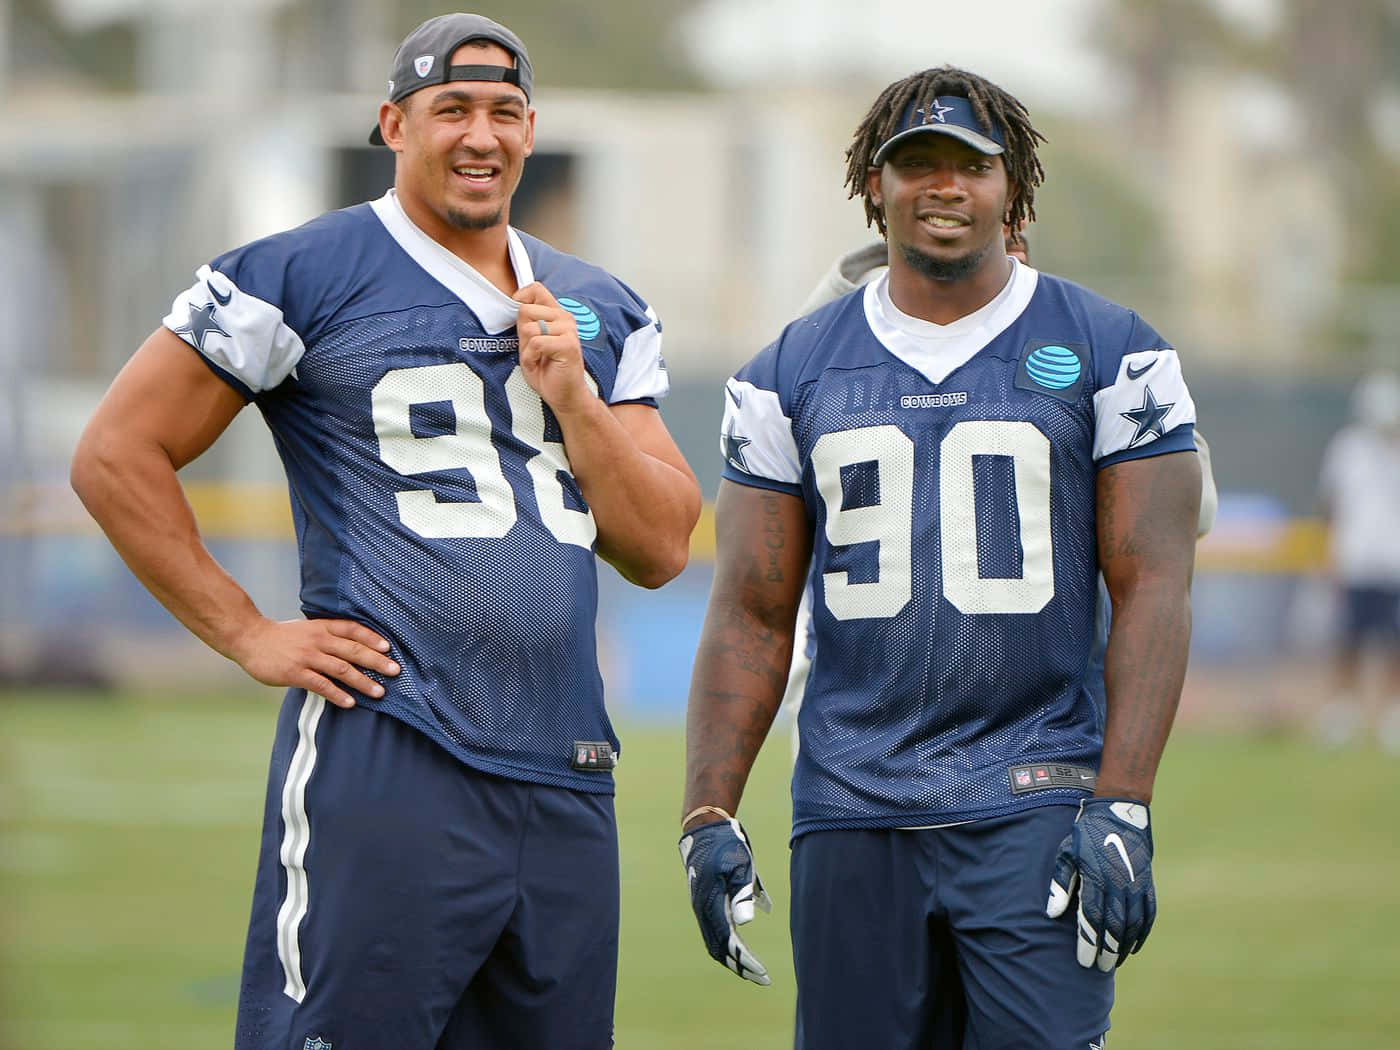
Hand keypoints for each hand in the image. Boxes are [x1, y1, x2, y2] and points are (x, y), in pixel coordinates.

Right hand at [230, 618, 400, 708]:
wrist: (250, 638)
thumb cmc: (282, 637)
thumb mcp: (308, 629)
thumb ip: (328, 635)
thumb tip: (355, 646)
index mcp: (323, 627)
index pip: (353, 629)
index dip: (372, 638)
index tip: (389, 648)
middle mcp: (318, 640)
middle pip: (353, 650)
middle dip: (376, 661)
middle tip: (395, 672)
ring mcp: (307, 656)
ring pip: (341, 669)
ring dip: (363, 681)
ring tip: (379, 692)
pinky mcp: (295, 673)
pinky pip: (321, 685)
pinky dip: (338, 694)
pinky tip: (350, 703)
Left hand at [513, 282, 590, 413]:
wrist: (565, 395)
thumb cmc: (548, 371)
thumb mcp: (530, 342)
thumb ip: (526, 323)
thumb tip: (515, 305)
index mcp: (556, 314)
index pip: (536, 288)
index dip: (521, 298)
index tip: (519, 318)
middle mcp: (565, 318)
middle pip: (526, 310)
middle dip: (522, 333)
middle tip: (533, 350)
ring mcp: (568, 330)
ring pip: (529, 328)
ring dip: (526, 349)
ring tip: (537, 358)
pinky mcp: (568, 344)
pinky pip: (536, 343)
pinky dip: (531, 357)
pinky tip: (540, 364)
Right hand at [678, 817, 772, 984]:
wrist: (704, 827)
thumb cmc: (726, 845)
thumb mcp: (739, 865)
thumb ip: (741, 893)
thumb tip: (746, 923)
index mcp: (710, 902)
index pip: (728, 941)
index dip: (745, 961)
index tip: (762, 973)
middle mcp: (702, 909)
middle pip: (718, 948)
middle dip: (740, 966)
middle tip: (761, 978)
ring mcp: (701, 906)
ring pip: (714, 942)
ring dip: (732, 958)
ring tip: (751, 969)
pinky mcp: (704, 901)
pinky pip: (714, 931)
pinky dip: (727, 945)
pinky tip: (741, 948)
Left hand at [1046, 798, 1154, 970]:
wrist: (1119, 812)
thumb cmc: (1086, 835)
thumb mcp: (1067, 853)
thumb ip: (1060, 884)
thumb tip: (1052, 913)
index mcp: (1096, 877)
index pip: (1092, 918)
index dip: (1089, 942)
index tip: (1084, 961)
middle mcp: (1119, 884)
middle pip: (1114, 926)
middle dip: (1107, 950)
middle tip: (1100, 969)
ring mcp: (1137, 884)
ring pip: (1133, 924)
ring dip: (1124, 945)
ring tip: (1114, 961)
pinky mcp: (1147, 883)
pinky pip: (1148, 914)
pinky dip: (1142, 933)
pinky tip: (1133, 946)